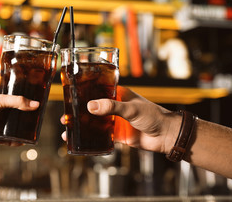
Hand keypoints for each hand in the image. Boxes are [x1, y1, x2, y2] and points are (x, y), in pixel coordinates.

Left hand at [0, 87, 39, 145]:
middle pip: (12, 110)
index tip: (31, 96)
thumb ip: (18, 101)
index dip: (19, 93)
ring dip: (18, 128)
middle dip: (22, 113)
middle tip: (33, 115)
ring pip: (9, 124)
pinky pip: (4, 137)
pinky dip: (12, 140)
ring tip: (29, 130)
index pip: (9, 92)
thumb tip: (35, 105)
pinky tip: (19, 142)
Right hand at [61, 86, 179, 153]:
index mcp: (118, 95)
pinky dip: (91, 138)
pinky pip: (101, 136)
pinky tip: (81, 141)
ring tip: (68, 130)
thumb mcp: (131, 108)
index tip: (70, 97)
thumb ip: (111, 107)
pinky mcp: (118, 134)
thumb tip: (91, 107)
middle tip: (65, 117)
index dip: (84, 93)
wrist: (166, 136)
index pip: (97, 90)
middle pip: (93, 108)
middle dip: (79, 112)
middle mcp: (115, 107)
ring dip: (82, 126)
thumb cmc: (154, 115)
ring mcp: (115, 121)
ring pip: (95, 123)